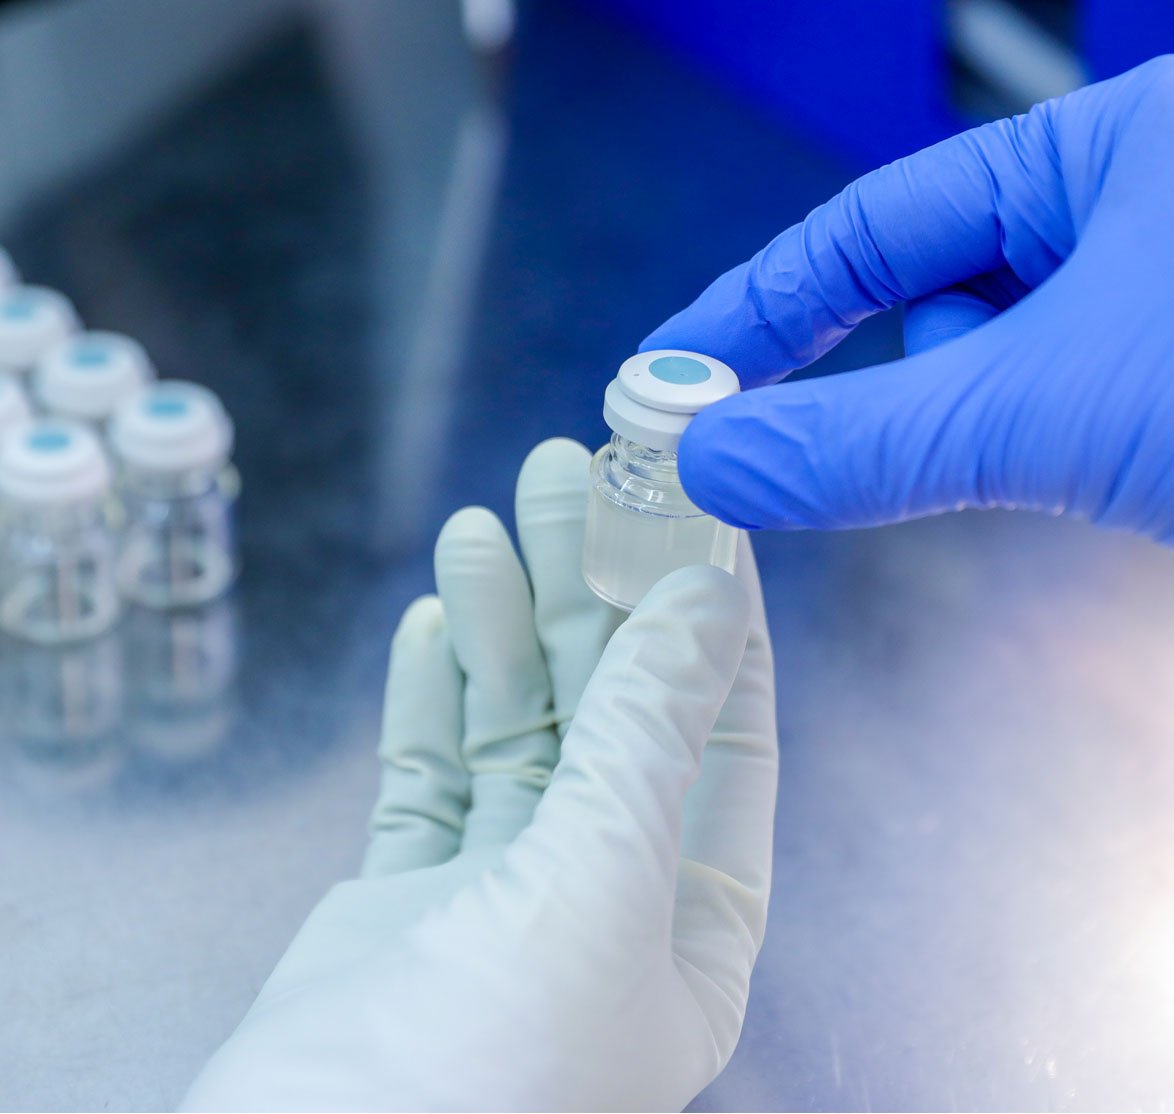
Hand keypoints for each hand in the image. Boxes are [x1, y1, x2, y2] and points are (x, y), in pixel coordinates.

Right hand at [181, 438, 777, 1111]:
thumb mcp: (597, 880)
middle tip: (566, 476)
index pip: (721, 732)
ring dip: (504, 623)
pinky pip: (431, 774)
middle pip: (609, 711)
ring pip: (514, 729)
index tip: (694, 514)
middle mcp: (607, 900)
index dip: (709, 619)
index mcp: (690, 919)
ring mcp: (503, 896)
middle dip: (588, 591)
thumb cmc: (489, 1068)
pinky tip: (438, 618)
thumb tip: (705, 601)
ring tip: (485, 522)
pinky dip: (433, 694)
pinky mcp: (408, 899)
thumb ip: (647, 732)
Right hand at [642, 57, 1173, 540]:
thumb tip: (713, 461)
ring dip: (984, 421)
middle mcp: (1129, 204)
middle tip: (807, 443)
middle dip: (898, 383)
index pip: (871, 224)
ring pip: (989, 364)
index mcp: (1109, 145)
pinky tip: (1096, 466)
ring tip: (1075, 448)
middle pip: (930, 295)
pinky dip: (1026, 446)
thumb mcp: (1042, 408)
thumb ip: (861, 442)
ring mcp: (1150, 295)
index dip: (759, 305)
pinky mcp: (1159, 379)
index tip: (676, 373)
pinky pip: (1042, 406)